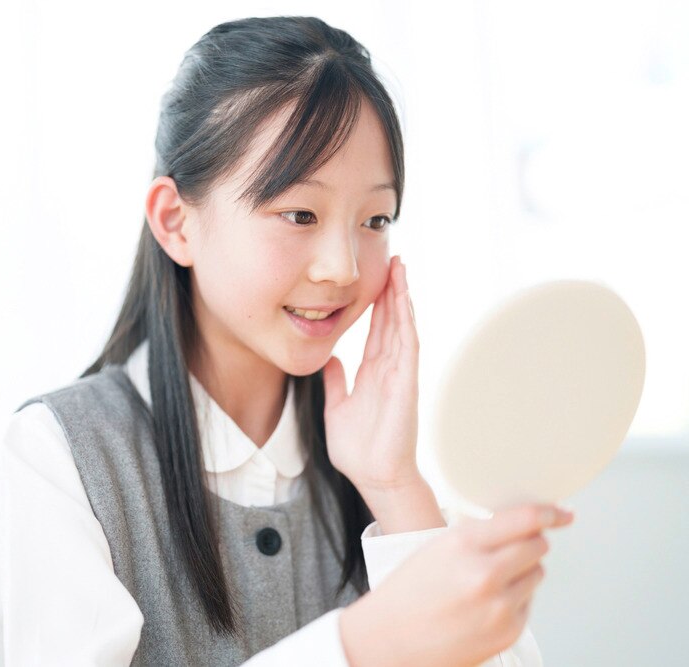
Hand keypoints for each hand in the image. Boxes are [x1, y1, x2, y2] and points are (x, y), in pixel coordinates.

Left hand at [323, 254, 419, 489]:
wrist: (374, 476)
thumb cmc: (359, 449)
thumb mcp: (337, 408)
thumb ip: (336, 382)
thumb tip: (330, 359)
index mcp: (373, 374)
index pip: (377, 331)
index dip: (378, 304)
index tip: (376, 279)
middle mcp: (390, 369)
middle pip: (392, 321)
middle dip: (392, 290)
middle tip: (393, 259)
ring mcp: (400, 375)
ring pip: (402, 327)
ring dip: (402, 298)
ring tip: (401, 268)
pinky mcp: (407, 384)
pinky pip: (408, 347)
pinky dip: (406, 322)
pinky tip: (404, 301)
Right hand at [340, 503, 574, 666]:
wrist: (388, 640)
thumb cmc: (407, 593)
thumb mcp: (437, 549)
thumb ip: (478, 535)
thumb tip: (523, 526)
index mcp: (462, 544)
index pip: (525, 520)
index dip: (549, 513)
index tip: (561, 513)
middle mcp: (485, 573)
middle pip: (538, 546)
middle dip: (529, 543)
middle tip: (509, 549)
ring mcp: (499, 606)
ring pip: (537, 574)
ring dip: (523, 572)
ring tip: (487, 582)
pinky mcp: (508, 632)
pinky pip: (528, 603)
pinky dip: (515, 600)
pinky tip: (484, 604)